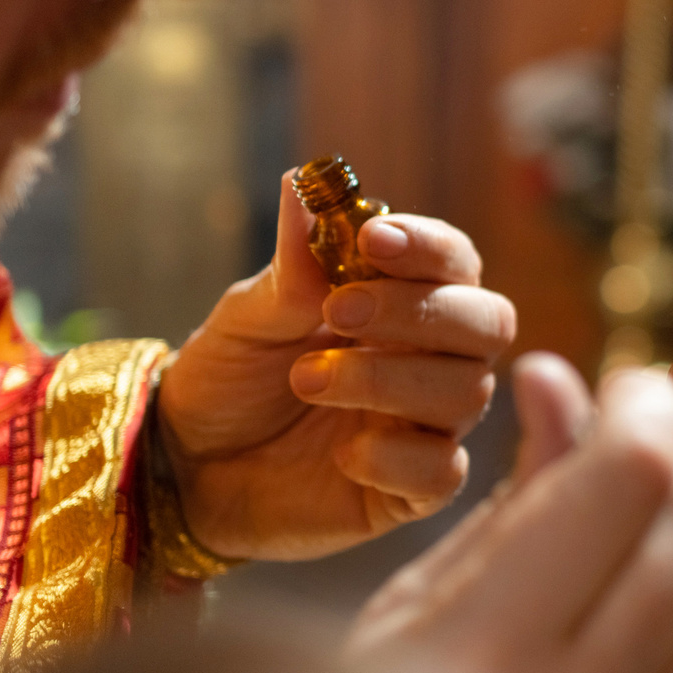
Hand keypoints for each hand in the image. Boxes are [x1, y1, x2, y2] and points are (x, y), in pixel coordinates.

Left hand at [156, 174, 516, 560]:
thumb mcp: (247, 317)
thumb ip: (290, 266)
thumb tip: (301, 181)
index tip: (372, 240)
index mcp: (402, 301)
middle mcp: (430, 359)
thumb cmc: (228, 379)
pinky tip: (344, 454)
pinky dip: (397, 456)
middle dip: (420, 313)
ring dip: (387, 380)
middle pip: (488, 323)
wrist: (184, 467)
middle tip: (340, 311)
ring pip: (465, 393)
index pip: (454, 261)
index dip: (428, 247)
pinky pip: (442, 471)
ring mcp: (426, 424)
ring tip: (305, 380)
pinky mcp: (410, 491)